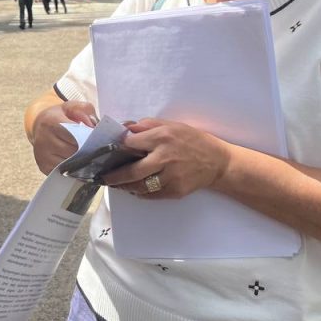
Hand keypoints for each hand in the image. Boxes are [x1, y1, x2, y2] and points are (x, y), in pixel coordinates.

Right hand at [30, 100, 97, 174]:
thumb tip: (93, 127)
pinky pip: (64, 173)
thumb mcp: (72, 107)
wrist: (39, 125)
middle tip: (99, 152)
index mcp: (51, 122)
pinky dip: (73, 171)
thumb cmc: (60, 116)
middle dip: (87, 152)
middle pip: (73, 152)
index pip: (75, 135)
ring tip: (91, 159)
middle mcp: (43, 139)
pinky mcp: (43, 166)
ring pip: (69, 165)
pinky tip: (80, 165)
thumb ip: (85, 111)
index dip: (89, 139)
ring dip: (81, 164)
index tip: (100, 141)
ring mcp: (42, 155)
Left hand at [102, 118, 230, 198]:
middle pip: (131, 171)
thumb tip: (126, 128)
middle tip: (102, 177)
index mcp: (162, 137)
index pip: (130, 143)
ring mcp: (170, 177)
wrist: (218, 162)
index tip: (106, 152)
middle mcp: (164, 158)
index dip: (116, 148)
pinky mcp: (175, 191)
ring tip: (115, 184)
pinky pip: (152, 195)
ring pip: (140, 186)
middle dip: (113, 176)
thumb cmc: (193, 140)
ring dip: (124, 186)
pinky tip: (134, 189)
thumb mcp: (172, 125)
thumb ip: (147, 125)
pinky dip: (140, 193)